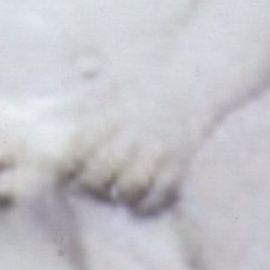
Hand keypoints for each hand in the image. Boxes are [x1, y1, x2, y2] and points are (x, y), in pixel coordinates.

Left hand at [66, 67, 214, 211]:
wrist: (204, 75)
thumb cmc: (159, 72)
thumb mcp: (126, 66)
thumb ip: (98, 71)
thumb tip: (81, 67)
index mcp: (116, 111)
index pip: (79, 148)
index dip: (67, 166)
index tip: (66, 170)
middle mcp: (135, 131)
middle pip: (100, 173)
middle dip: (90, 185)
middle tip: (88, 185)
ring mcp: (160, 147)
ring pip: (130, 186)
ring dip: (119, 194)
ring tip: (116, 191)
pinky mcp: (181, 158)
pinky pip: (162, 191)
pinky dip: (149, 203)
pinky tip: (141, 202)